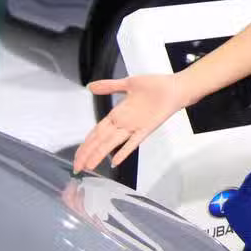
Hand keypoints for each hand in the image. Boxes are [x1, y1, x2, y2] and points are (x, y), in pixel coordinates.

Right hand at [72, 73, 187, 172]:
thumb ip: (109, 86)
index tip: (77, 154)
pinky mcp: (146, 128)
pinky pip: (133, 142)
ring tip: (88, 166)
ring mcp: (134, 127)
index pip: (96, 132)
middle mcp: (123, 123)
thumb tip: (90, 86)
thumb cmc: (154, 85)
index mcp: (117, 114)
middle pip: (100, 140)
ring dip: (100, 154)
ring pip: (112, 143)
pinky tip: (115, 161)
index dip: (86, 143)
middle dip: (87, 153)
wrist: (174, 87)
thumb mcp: (128, 83)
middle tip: (76, 167)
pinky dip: (124, 151)